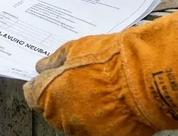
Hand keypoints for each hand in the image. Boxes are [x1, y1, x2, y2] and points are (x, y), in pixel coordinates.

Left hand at [24, 8, 177, 135]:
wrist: (144, 78)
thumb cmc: (108, 59)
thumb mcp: (75, 49)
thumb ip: (54, 61)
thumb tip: (41, 67)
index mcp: (49, 94)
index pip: (32, 94)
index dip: (41, 85)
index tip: (51, 78)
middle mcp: (62, 117)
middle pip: (53, 109)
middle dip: (62, 97)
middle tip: (82, 82)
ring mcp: (83, 130)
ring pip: (74, 121)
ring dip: (80, 110)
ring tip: (100, 93)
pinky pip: (95, 128)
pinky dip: (100, 119)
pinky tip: (112, 105)